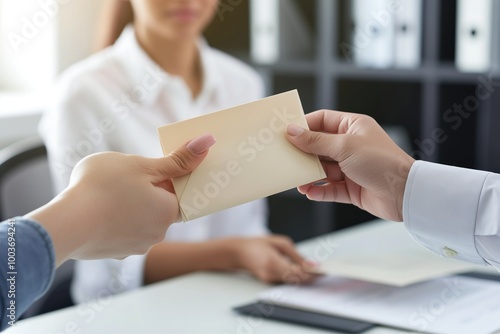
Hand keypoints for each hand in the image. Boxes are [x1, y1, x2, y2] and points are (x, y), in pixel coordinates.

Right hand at [26, 134, 215, 264]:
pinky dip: (116, 219)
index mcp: (168, 211)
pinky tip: (100, 208)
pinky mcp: (115, 252)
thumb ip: (176, 159)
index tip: (161, 168)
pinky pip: (122, 230)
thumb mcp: (142, 166)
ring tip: (110, 191)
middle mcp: (157, 234)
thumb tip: (208, 143)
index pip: (183, 194)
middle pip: (161, 206)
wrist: (64, 225)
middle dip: (150, 190)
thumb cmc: (102, 189)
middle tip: (130, 175)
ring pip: (140, 218)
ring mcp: (135, 246)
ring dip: (132, 205)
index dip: (173, 178)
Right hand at [230, 235, 317, 283]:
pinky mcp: (270, 282)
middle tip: (325, 271)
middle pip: (297, 280)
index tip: (324, 270)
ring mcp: (269, 281)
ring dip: (305, 277)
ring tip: (316, 270)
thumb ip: (296, 256)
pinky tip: (304, 271)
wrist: (240, 253)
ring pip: (293, 282)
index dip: (312, 273)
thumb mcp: (280, 243)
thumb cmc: (260, 244)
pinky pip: (288, 281)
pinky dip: (297, 277)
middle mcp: (271, 275)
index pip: (297, 273)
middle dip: (311, 276)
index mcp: (272, 263)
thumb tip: (312, 265)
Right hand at [286, 110, 414, 221]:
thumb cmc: (381, 161)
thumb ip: (316, 141)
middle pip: (318, 146)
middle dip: (303, 154)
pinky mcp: (352, 188)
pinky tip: (310, 192)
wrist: (404, 193)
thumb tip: (292, 131)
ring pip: (322, 169)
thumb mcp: (344, 146)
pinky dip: (319, 190)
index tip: (285, 133)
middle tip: (285, 158)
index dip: (303, 126)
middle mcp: (350, 146)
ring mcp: (350, 167)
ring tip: (296, 181)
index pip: (322, 121)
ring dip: (309, 175)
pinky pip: (330, 188)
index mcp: (352, 127)